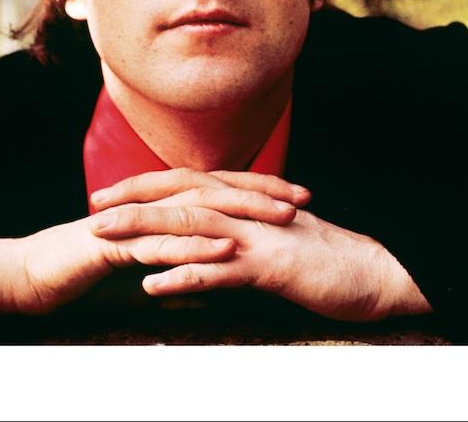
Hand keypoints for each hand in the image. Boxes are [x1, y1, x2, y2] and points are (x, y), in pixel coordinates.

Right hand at [10, 168, 310, 315]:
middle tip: (303, 200)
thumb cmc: (83, 267)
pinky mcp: (115, 242)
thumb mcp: (137, 257)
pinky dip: (197, 244)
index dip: (259, 191)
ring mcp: (133, 219)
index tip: (299, 197)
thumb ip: (172, 251)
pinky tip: (227, 248)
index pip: (217, 190)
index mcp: (159, 204)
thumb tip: (207, 258)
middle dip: (262, 194)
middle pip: (214, 190)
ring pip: (196, 210)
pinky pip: (162, 241)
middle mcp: (151, 204)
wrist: (31, 273)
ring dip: (242, 214)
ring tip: (281, 220)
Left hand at [89, 174, 432, 321]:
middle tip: (93, 209)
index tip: (109, 194)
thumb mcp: (277, 242)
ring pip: (193, 226)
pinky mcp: (271, 265)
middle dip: (133, 201)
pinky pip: (220, 269)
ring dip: (145, 231)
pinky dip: (184, 274)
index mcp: (248, 202)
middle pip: (180, 197)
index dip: (145, 187)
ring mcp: (259, 235)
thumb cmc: (327, 261)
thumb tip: (205, 249)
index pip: (187, 185)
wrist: (375, 272)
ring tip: (106, 238)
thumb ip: (240, 238)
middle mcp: (248, 210)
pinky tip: (152, 283)